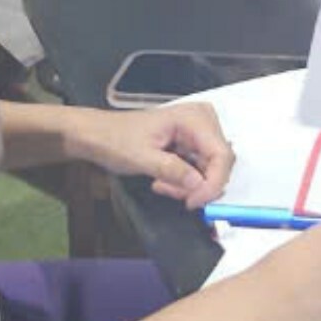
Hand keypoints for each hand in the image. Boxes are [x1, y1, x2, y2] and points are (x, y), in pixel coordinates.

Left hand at [73, 102, 233, 208]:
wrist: (99, 135)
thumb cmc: (115, 138)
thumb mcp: (141, 157)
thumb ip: (172, 170)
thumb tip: (198, 185)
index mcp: (193, 118)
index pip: (221, 154)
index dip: (213, 183)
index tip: (195, 202)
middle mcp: (203, 122)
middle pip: (219, 164)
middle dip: (198, 186)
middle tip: (172, 193)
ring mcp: (199, 133)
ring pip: (211, 170)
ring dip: (189, 186)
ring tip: (162, 185)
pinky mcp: (193, 144)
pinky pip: (201, 169)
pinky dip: (185, 182)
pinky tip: (165, 181)